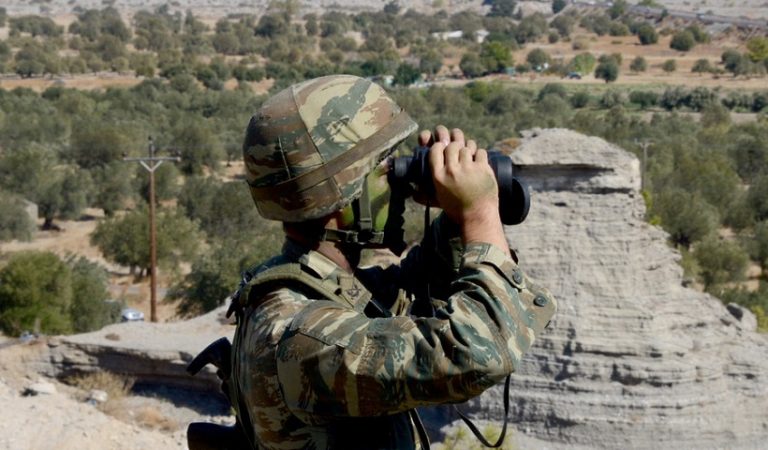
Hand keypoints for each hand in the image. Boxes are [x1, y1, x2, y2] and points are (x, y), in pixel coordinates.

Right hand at [423, 127, 509, 254]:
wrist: (477, 217)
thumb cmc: (457, 210)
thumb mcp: (438, 200)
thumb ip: (425, 194)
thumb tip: (413, 194)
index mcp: (438, 176)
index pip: (435, 149)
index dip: (440, 146)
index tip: (443, 149)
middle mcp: (452, 170)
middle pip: (452, 146)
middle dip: (455, 147)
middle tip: (459, 153)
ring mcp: (468, 168)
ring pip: (467, 146)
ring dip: (469, 149)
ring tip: (470, 157)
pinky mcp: (483, 168)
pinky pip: (480, 152)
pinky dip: (480, 155)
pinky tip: (479, 161)